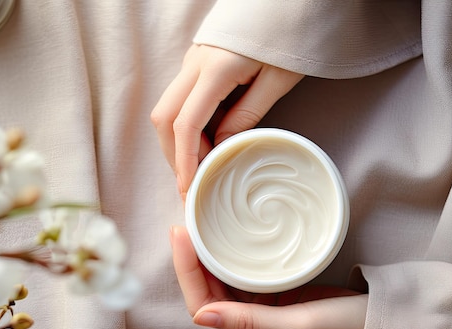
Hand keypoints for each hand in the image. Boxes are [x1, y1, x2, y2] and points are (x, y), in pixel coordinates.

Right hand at [151, 45, 303, 199]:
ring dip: (176, 141)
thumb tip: (220, 147)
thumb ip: (246, 116)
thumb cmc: (288, 35)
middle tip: (191, 181)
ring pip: (166, 109)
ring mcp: (191, 61)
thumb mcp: (277, 80)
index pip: (185, 123)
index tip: (188, 186)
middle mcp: (194, 64)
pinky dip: (184, 125)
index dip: (184, 160)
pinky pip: (179, 99)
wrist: (286, 1)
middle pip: (164, 118)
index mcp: (215, 69)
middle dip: (172, 154)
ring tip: (199, 165)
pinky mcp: (196, 63)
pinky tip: (203, 140)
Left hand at [170, 225, 367, 328]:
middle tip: (183, 225)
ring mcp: (267, 317)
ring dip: (208, 260)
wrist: (386, 323)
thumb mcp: (303, 326)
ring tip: (195, 229)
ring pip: (224, 287)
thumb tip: (200, 316)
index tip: (182, 236)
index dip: (190, 273)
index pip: (207, 308)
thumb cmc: (351, 328)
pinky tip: (221, 242)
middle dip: (192, 263)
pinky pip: (244, 280)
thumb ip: (253, 321)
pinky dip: (230, 261)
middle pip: (210, 296)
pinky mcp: (279, 301)